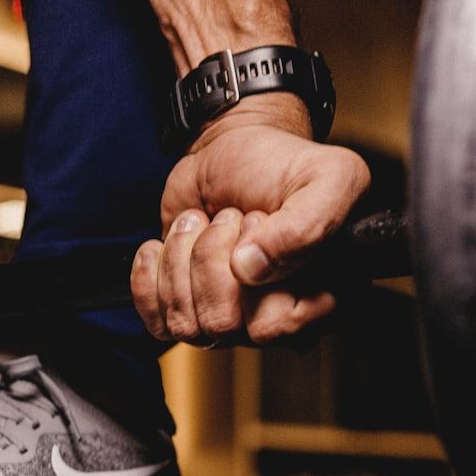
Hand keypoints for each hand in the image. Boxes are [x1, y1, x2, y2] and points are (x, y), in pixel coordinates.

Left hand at [131, 94, 369, 344]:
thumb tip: (248, 270)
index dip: (259, 273)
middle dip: (212, 257)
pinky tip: (165, 244)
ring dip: (182, 257)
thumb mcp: (326, 178)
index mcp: (317, 299)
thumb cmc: (285, 166)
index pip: (277, 325)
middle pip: (222, 324)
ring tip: (201, 221)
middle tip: (230, 216)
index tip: (261, 221)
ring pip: (186, 324)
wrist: (235, 149)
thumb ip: (306, 226)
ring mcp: (227, 317)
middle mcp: (271, 317)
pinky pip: (156, 323)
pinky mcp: (185, 306)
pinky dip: (149, 276)